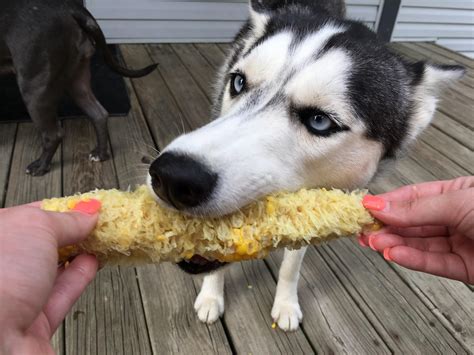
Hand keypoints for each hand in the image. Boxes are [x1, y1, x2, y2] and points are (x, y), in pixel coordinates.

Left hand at [0, 201, 99, 353]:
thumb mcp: (36, 227)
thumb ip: (65, 219)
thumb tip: (87, 213)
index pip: (29, 216)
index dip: (60, 208)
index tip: (85, 205)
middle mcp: (2, 267)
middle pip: (41, 244)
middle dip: (70, 233)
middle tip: (97, 222)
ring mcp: (15, 297)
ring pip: (52, 270)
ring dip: (79, 254)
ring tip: (101, 240)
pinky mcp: (34, 322)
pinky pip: (61, 295)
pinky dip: (80, 277)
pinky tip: (93, 263)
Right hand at [360, 176, 473, 283]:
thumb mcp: (457, 201)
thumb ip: (417, 208)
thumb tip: (381, 206)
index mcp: (458, 193)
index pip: (414, 197)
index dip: (388, 203)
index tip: (365, 208)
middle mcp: (458, 218)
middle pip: (413, 224)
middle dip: (387, 228)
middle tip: (365, 230)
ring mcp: (462, 243)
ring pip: (421, 245)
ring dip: (395, 244)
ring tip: (375, 243)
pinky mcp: (466, 268)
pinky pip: (435, 263)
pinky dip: (413, 260)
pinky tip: (394, 254)